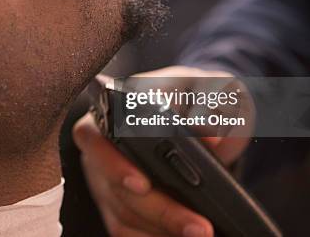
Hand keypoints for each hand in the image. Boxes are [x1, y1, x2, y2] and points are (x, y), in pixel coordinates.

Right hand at [72, 66, 252, 236]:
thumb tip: (210, 139)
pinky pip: (126, 230)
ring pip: (121, 214)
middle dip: (159, 210)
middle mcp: (101, 144)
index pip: (96, 136)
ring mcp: (105, 176)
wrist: (202, 110)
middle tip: (199, 227)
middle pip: (115, 186)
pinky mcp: (116, 201)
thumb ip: (213, 104)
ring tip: (201, 233)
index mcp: (114, 108)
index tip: (143, 184)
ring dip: (161, 230)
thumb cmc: (200, 95)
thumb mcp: (213, 87)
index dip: (114, 164)